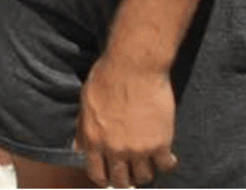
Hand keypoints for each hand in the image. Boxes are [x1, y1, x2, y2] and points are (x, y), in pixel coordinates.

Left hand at [76, 56, 180, 186]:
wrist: (133, 67)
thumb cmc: (106, 79)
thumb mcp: (86, 104)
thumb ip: (83, 130)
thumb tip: (79, 148)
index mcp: (94, 140)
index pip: (97, 174)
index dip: (103, 178)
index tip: (109, 176)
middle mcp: (115, 149)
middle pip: (121, 181)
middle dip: (124, 179)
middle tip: (130, 172)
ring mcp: (138, 148)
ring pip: (144, 177)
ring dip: (145, 172)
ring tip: (147, 163)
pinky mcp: (161, 142)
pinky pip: (165, 166)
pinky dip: (167, 164)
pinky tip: (166, 156)